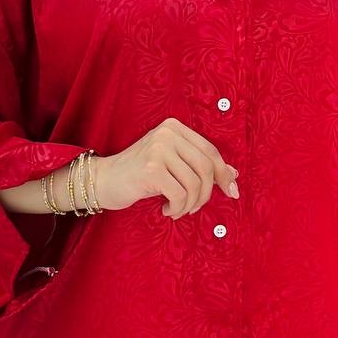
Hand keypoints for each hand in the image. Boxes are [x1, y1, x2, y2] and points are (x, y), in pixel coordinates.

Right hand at [93, 117, 239, 217]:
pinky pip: (180, 194)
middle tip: (196, 208)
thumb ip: (199, 165)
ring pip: (195, 183)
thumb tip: (234, 175)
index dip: (224, 174)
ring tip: (178, 209)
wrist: (103, 180)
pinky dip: (177, 208)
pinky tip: (166, 210)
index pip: (210, 151)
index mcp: (174, 127)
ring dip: (190, 204)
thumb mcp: (172, 164)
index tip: (232, 192)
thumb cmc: (140, 175)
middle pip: (206, 167)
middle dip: (207, 193)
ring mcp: (159, 149)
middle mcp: (167, 133)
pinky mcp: (151, 169)